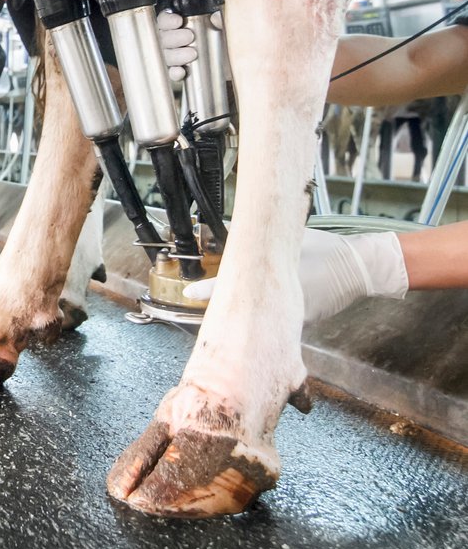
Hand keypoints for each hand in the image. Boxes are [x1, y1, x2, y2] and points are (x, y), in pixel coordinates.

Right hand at [156, 10, 223, 80]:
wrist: (230, 63)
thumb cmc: (223, 41)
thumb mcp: (223, 28)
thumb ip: (219, 21)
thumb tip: (215, 18)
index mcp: (179, 25)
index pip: (164, 20)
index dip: (168, 20)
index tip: (178, 21)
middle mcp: (173, 40)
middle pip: (163, 38)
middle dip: (174, 37)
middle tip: (189, 36)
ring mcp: (174, 57)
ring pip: (166, 55)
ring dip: (176, 55)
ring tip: (192, 54)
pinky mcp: (179, 72)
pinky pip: (171, 73)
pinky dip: (175, 73)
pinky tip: (182, 71)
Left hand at [183, 227, 408, 323]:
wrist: (360, 268)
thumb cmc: (326, 250)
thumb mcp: (292, 239)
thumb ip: (261, 238)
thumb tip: (236, 228)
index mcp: (272, 279)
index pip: (231, 286)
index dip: (207, 291)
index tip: (188, 292)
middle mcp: (279, 301)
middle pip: (240, 307)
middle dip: (221, 306)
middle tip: (202, 302)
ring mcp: (291, 314)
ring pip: (258, 316)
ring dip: (245, 311)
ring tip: (230, 309)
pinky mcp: (302, 320)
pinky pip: (278, 319)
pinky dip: (268, 315)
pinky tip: (264, 310)